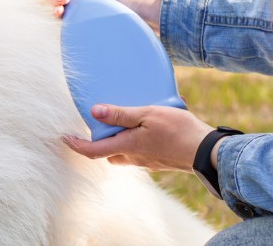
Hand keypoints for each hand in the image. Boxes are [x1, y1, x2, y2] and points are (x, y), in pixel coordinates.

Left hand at [63, 104, 213, 171]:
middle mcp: (134, 158)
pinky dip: (135, 139)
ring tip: (122, 119)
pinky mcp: (159, 160)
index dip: (76, 145)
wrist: (208, 152)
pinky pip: (139, 151)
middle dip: (99, 141)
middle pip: (107, 152)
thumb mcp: (147, 115)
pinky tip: (145, 125)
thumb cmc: (178, 131)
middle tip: (97, 122)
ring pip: (123, 152)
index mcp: (127, 147)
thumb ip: (120, 114)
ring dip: (118, 139)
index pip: (93, 151)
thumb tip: (94, 111)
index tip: (64, 138)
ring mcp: (147, 161)